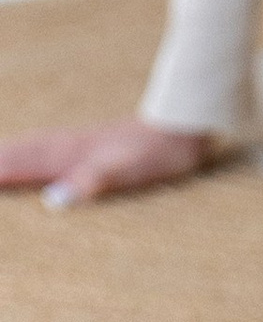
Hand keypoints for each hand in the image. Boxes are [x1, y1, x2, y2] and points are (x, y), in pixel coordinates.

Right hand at [0, 116, 215, 207]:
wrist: (187, 123)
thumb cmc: (160, 152)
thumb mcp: (130, 171)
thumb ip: (93, 181)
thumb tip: (54, 199)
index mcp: (72, 155)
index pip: (23, 165)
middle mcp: (70, 146)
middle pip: (22, 153)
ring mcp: (80, 144)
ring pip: (33, 148)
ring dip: (9, 153)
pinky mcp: (92, 146)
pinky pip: (48, 149)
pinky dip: (29, 151)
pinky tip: (31, 155)